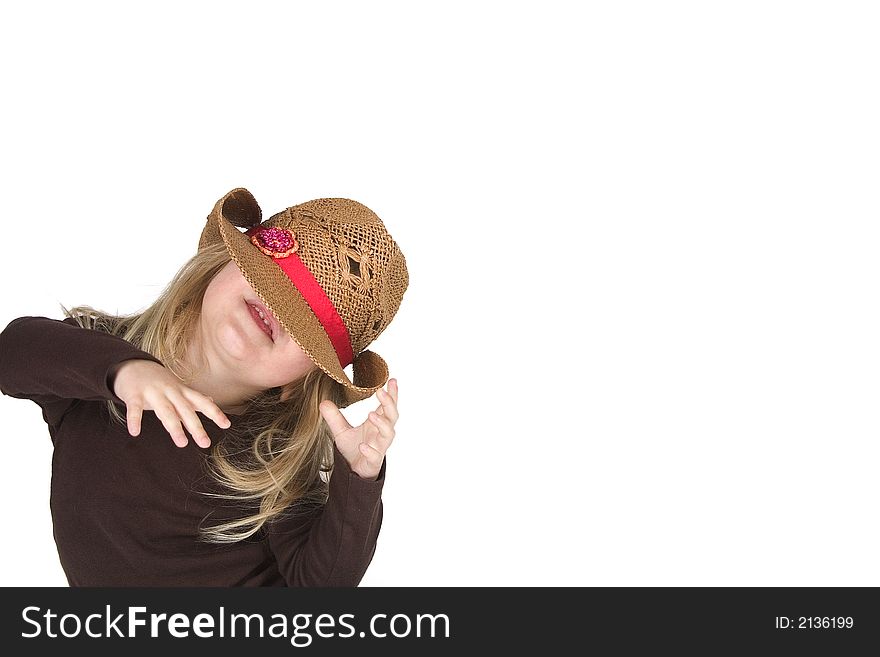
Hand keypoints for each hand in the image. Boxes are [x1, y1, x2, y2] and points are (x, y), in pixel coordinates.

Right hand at [109, 359, 231, 448]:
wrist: (132, 364)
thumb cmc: (159, 381)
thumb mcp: (178, 388)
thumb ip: (193, 398)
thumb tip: (212, 402)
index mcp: (181, 392)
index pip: (201, 402)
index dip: (215, 412)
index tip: (227, 425)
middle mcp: (170, 391)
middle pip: (185, 410)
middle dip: (196, 427)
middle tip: (205, 443)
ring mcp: (152, 392)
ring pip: (165, 411)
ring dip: (174, 427)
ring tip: (182, 443)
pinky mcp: (134, 394)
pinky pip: (135, 408)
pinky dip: (135, 420)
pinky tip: (135, 432)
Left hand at [319, 378, 398, 479]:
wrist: (353, 471)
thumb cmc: (354, 448)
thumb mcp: (341, 430)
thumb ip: (334, 417)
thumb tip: (323, 402)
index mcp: (377, 423)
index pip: (387, 406)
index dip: (392, 394)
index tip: (392, 380)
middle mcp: (381, 433)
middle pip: (392, 416)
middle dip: (389, 404)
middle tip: (381, 392)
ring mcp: (379, 447)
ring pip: (388, 434)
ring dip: (382, 424)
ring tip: (371, 415)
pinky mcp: (374, 461)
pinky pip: (375, 455)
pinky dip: (370, 450)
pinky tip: (362, 446)